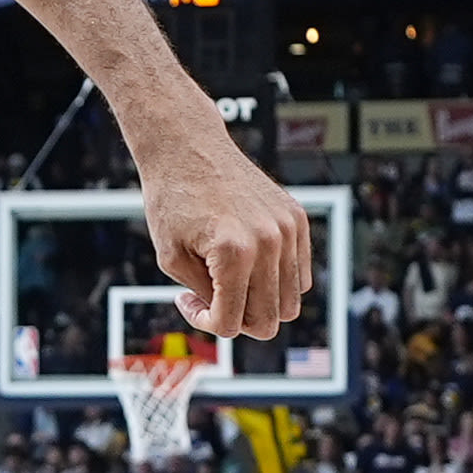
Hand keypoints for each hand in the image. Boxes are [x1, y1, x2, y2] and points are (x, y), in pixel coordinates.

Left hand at [139, 125, 315, 341]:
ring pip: (290, 302)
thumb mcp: (172, 259)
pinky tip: (245, 263)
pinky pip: (300, 274)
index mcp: (234, 253)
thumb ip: (206, 296)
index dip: (205, 322)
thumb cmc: (172, 201)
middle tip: (210, 296)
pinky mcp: (298, 219)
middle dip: (237, 320)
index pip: (231, 323)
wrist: (188, 149)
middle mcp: (270, 242)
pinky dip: (275, 280)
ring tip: (228, 281)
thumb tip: (235, 322)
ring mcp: (289, 230)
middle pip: (269, 321)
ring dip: (259, 303)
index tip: (185, 299)